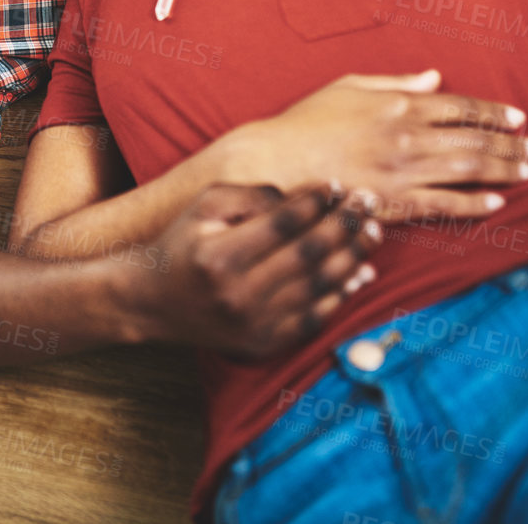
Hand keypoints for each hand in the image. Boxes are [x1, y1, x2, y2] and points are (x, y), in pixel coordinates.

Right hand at [121, 183, 379, 359]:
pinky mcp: (263, 344)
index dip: (315, 202)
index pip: (282, 224)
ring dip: (353, 257)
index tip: (337, 185)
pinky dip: (342, 295)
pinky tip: (361, 272)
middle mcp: (238, 294)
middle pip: (307, 255)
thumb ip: (253, 195)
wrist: (154, 301)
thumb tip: (308, 198)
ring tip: (373, 231)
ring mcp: (253, 324)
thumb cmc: (183, 243)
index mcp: (219, 256)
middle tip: (368, 201)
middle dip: (344, 224)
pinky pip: (314, 318)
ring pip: (318, 287)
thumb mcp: (205, 205)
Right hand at [219, 70, 527, 222]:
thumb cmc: (305, 123)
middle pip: (473, 139)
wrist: (273, 162)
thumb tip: (434, 78)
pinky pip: (442, 204)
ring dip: (501, 170)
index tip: (517, 118)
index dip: (494, 113)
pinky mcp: (391, 201)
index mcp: (396, 103)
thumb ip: (395, 82)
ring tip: (527, 173)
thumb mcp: (348, 86)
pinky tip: (494, 204)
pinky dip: (472, 203)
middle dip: (509, 144)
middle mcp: (406, 135)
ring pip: (465, 169)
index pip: (460, 106)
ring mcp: (400, 170)